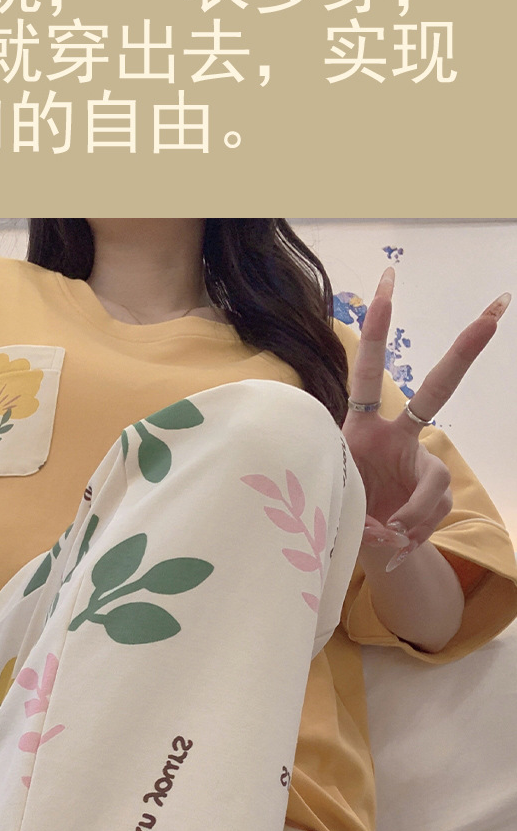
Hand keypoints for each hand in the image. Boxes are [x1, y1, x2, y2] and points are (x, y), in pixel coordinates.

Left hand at [342, 267, 508, 567]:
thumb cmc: (342, 511)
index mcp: (363, 428)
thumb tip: (393, 530)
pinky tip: (395, 543)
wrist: (364, 545)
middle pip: (437, 390)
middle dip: (464, 351)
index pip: (368, 374)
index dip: (376, 333)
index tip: (386, 285)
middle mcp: (398, 437)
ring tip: (384, 537)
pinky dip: (409, 535)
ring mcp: (423, 464)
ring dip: (407, 518)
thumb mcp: (335, 504)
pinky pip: (432, 513)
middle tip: (494, 311)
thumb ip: (361, 511)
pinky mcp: (440, 492)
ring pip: (435, 483)